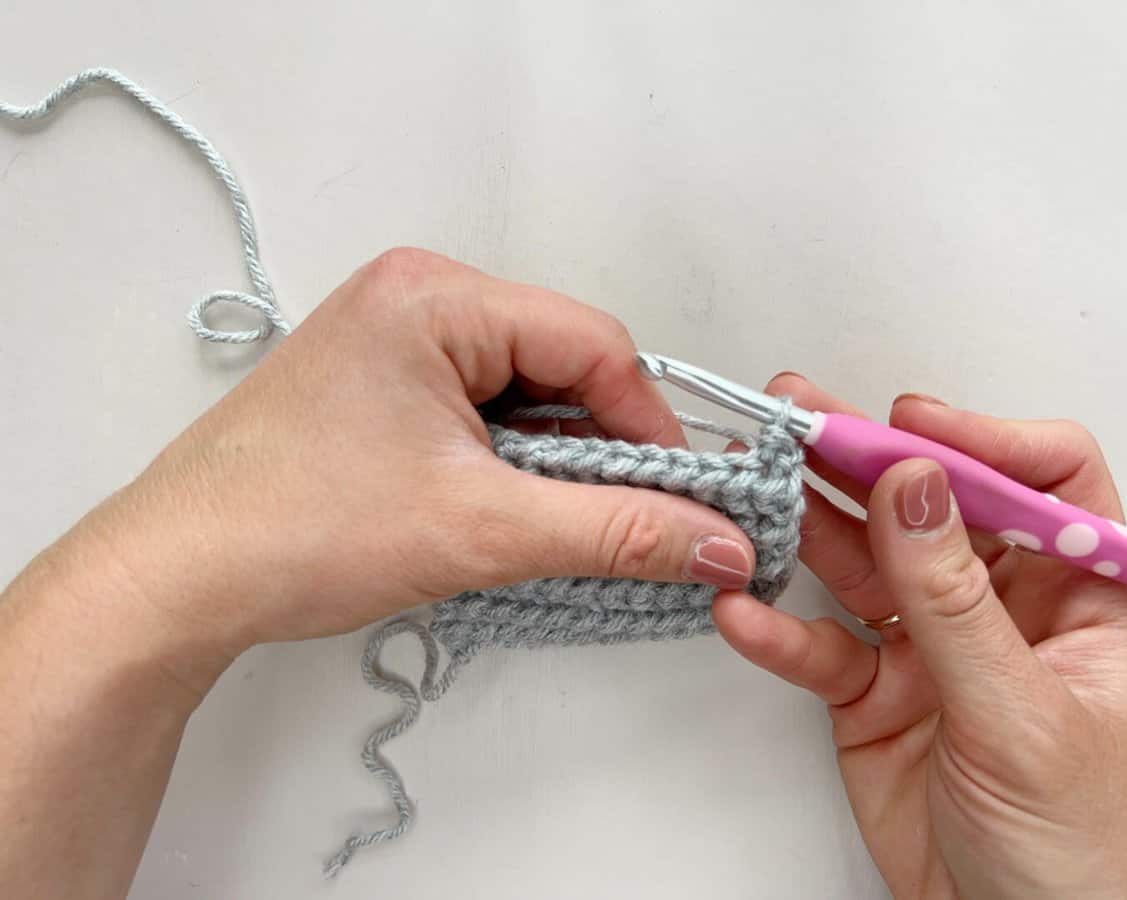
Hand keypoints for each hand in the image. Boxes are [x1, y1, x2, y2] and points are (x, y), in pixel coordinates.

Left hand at [2, 248, 760, 899]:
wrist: (175, 579)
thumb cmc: (299, 531)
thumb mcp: (482, 530)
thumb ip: (617, 531)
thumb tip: (719, 541)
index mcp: (437, 297)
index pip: (593, 342)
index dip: (648, 425)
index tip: (682, 498)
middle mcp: (415, 299)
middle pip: (561, 361)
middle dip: (601, 445)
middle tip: (630, 521)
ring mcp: (393, 340)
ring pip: (524, 390)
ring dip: (554, 458)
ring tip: (555, 525)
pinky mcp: (379, 385)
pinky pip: (479, 408)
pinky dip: (511, 460)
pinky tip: (506, 510)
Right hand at [713, 376, 1126, 898]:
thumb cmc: (1073, 847)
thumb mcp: (1021, 715)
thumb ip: (956, 602)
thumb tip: (917, 487)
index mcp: (1073, 596)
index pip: (1042, 482)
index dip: (982, 440)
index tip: (908, 427)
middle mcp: (997, 605)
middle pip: (929, 504)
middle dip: (864, 460)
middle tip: (799, 418)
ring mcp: (928, 644)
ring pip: (862, 559)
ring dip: (807, 521)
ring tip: (752, 484)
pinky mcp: (869, 689)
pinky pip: (817, 643)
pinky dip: (775, 628)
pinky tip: (743, 610)